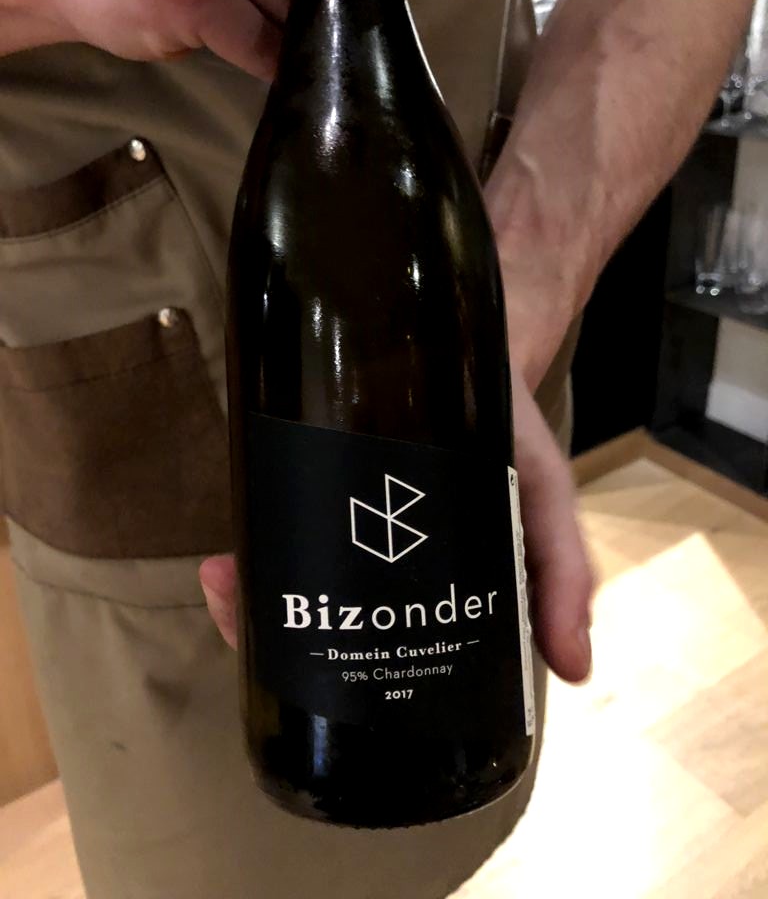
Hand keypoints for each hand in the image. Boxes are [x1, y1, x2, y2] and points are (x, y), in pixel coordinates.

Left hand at [200, 366, 593, 683]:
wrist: (474, 343)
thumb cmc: (507, 429)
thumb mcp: (542, 495)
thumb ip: (561, 569)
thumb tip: (577, 670)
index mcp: (425, 581)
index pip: (375, 643)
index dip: (335, 673)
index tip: (298, 674)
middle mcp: (377, 558)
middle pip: (314, 611)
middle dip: (268, 625)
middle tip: (240, 612)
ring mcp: (342, 515)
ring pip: (287, 571)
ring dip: (247, 586)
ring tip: (223, 579)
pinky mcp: (318, 471)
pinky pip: (278, 515)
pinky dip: (251, 536)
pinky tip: (224, 548)